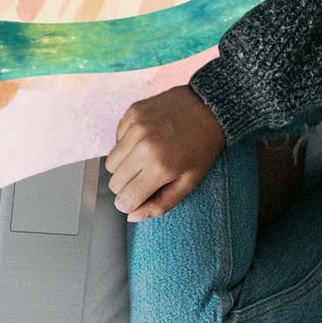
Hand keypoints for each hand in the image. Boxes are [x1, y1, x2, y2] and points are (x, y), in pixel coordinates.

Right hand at [106, 85, 224, 220]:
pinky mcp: (132, 113)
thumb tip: (132, 215)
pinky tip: (146, 141)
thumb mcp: (190, 182)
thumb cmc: (202, 147)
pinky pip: (116, 140)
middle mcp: (144, 146)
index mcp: (160, 167)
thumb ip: (160, 204)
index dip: (131, 203)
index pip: (125, 199)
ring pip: (111, 162)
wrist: (210, 107)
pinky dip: (126, 145)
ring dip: (124, 167)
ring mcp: (136, 127)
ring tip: (146, 160)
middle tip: (147, 179)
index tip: (140, 197)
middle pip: (114, 182)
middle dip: (128, 186)